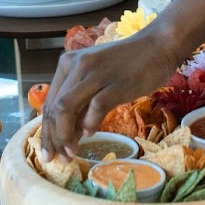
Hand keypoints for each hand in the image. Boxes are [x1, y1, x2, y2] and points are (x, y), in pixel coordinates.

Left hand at [40, 28, 183, 158]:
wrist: (157, 46)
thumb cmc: (128, 64)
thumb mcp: (96, 77)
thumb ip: (81, 100)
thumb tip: (69, 133)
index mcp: (68, 63)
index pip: (49, 102)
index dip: (47, 131)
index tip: (49, 151)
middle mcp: (77, 66)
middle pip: (54, 108)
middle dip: (53, 138)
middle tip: (61, 158)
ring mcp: (95, 74)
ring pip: (65, 108)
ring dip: (65, 135)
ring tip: (72, 151)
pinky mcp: (115, 83)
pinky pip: (94, 108)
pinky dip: (89, 125)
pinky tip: (90, 134)